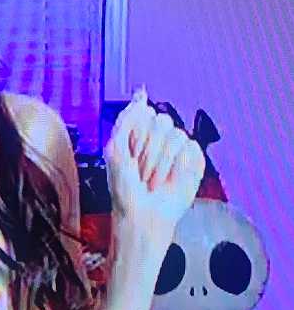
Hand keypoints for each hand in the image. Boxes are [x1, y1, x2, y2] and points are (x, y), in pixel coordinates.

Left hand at [104, 85, 205, 243]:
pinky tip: (170, 180)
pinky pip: (192, 150)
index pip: (146, 113)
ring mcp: (178, 149)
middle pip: (163, 121)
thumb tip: (141, 94)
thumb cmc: (125, 188)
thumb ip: (126, 119)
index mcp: (141, 130)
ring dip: (161, 163)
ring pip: (177, 136)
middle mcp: (161, 137)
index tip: (130, 154)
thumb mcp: (114, 149)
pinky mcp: (194, 162)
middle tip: (141, 169)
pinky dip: (178, 168)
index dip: (137, 135)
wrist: (141, 215)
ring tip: (153, 179)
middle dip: (148, 149)